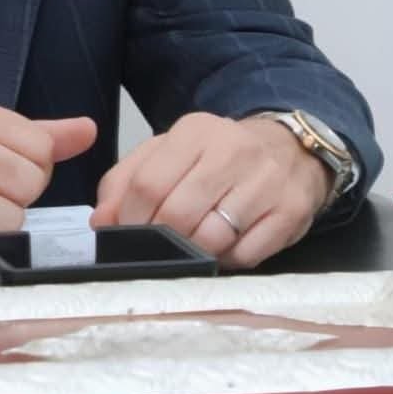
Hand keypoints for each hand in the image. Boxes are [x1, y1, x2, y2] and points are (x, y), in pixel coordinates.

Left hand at [91, 112, 329, 267]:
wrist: (288, 150)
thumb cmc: (217, 156)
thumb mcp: (168, 152)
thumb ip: (126, 180)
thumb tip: (101, 220)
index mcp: (194, 132)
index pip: (148, 183)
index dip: (130, 217)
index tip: (126, 233)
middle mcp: (232, 152)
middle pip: (178, 213)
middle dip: (159, 240)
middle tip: (155, 249)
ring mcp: (266, 182)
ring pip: (212, 238)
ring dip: (192, 254)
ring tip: (188, 249)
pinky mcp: (291, 213)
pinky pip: (246, 255)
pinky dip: (226, 262)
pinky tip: (222, 250)